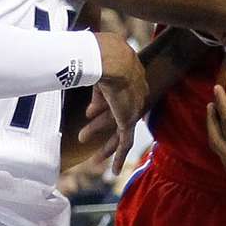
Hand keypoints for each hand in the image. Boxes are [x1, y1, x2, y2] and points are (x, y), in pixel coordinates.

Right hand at [83, 32, 147, 173]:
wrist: (112, 59)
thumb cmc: (101, 55)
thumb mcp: (98, 70)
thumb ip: (97, 88)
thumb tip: (89, 106)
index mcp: (131, 78)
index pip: (118, 96)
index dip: (102, 105)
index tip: (90, 113)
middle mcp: (136, 94)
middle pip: (121, 115)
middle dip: (105, 126)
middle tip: (92, 137)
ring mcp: (134, 108)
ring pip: (121, 132)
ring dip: (107, 146)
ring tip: (95, 160)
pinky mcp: (129, 119)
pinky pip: (125, 142)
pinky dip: (118, 156)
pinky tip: (113, 171)